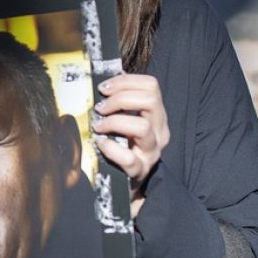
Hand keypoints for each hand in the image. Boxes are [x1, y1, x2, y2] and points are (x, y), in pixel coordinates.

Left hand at [92, 74, 169, 213]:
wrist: (125, 181)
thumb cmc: (123, 145)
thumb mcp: (127, 120)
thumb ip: (121, 100)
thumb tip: (106, 76)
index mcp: (156, 115)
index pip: (151, 86)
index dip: (126, 81)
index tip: (104, 87)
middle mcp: (159, 131)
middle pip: (150, 100)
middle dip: (120, 98)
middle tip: (100, 108)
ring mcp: (152, 151)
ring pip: (141, 127)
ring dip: (114, 122)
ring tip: (98, 126)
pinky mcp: (140, 171)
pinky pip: (128, 157)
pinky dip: (110, 148)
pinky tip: (100, 144)